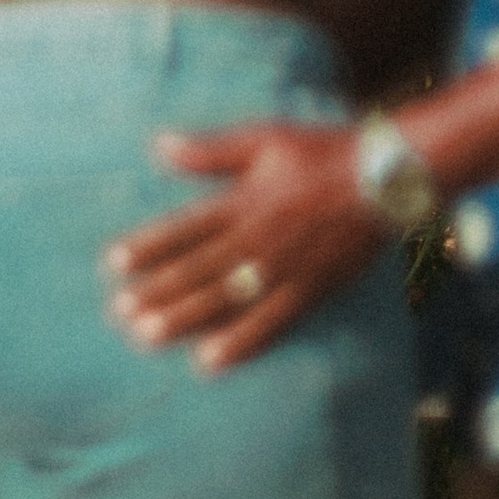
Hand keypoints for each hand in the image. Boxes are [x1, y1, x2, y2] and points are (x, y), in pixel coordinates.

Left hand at [105, 121, 389, 371]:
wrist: (384, 178)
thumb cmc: (323, 152)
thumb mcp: (265, 138)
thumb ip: (212, 150)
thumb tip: (160, 145)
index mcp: (244, 199)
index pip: (186, 227)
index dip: (149, 246)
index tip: (114, 264)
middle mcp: (258, 238)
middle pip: (198, 270)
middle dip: (157, 291)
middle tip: (121, 313)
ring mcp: (282, 269)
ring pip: (224, 299)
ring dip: (184, 318)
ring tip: (147, 336)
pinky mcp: (308, 290)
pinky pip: (269, 322)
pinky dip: (239, 342)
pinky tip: (210, 359)